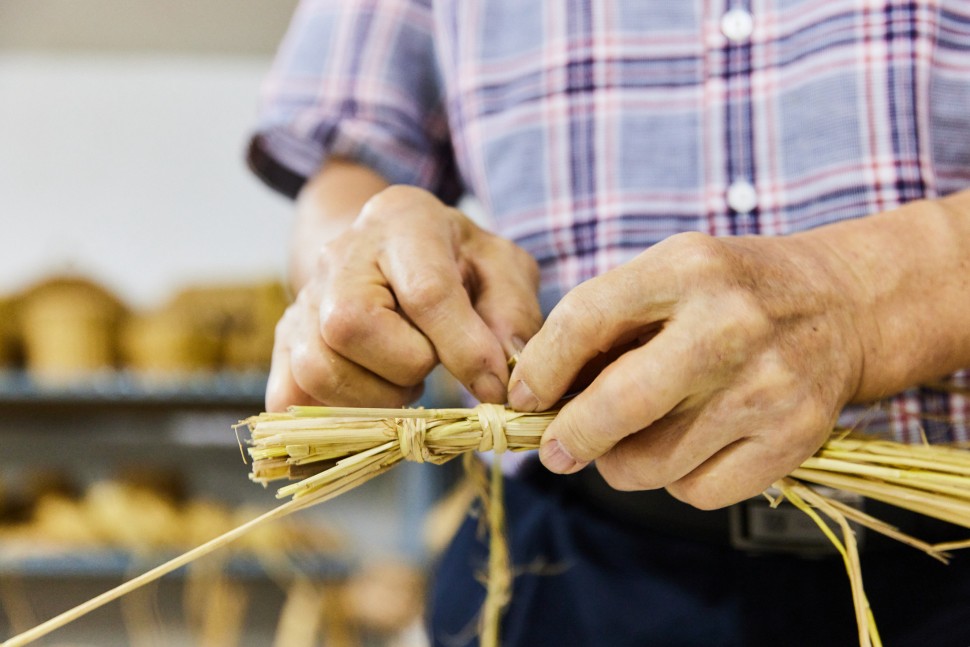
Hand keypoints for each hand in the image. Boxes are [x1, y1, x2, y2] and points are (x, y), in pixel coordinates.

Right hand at [267, 185, 540, 410]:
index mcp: (404, 220)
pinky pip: (288, 395)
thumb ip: (511, 313)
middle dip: (405, 366)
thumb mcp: (500, 268)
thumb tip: (503, 372)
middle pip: (350, 326)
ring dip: (374, 395)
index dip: (464, 350)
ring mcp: (304, 297)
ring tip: (403, 379)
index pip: (427, 292)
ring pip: (317, 368)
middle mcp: (341, 253)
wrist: (394, 252)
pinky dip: (332, 413)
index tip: (493, 386)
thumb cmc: (456, 263)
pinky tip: (370, 397)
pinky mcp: (284, 339)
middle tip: (430, 363)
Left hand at [508, 231, 868, 508]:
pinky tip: (688, 447)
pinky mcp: (794, 439)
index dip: (541, 369)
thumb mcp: (669, 273)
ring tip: (629, 440)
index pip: (586, 319)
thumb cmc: (731, 292)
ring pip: (652, 463)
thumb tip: (537, 393)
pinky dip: (676, 479)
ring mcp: (767, 387)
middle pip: (620, 405)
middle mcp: (730, 325)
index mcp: (686, 268)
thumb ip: (605, 320)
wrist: (840, 305)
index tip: (523, 397)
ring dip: (621, 463)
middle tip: (555, 451)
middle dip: (571, 438)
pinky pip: (697, 491)